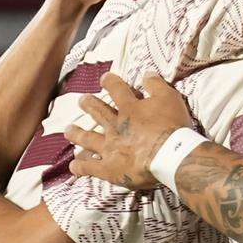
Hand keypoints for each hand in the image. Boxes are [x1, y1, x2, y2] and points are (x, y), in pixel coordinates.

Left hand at [64, 73, 194, 190]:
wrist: (170, 156)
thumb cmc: (173, 127)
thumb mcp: (170, 98)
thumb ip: (156, 85)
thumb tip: (146, 74)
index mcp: (129, 108)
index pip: (116, 89)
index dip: (110, 82)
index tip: (105, 78)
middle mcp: (115, 126)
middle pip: (97, 112)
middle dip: (89, 104)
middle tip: (82, 100)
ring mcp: (109, 148)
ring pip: (88, 139)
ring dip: (77, 134)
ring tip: (69, 130)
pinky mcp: (109, 168)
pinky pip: (89, 167)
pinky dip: (80, 166)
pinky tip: (74, 165)